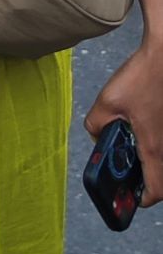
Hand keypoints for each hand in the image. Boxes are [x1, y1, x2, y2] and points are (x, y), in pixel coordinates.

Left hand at [86, 39, 162, 207]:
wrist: (162, 56)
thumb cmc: (142, 78)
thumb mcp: (107, 101)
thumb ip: (96, 124)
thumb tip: (97, 136)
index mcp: (154, 149)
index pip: (155, 192)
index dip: (141, 197)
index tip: (128, 192)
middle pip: (160, 178)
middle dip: (144, 177)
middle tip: (127, 167)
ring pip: (161, 159)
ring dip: (148, 158)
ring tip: (131, 143)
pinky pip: (162, 143)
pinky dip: (153, 141)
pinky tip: (139, 123)